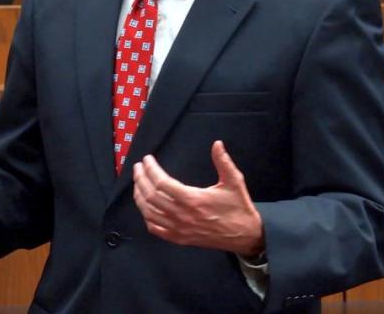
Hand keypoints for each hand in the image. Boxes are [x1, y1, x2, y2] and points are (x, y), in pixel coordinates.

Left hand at [133, 141, 264, 256]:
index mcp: (193, 199)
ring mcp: (179, 229)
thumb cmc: (238, 207)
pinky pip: (156, 229)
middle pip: (150, 196)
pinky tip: (145, 207)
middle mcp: (182, 215)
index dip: (151, 169)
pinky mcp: (180, 239)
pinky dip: (146, 217)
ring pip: (149, 213)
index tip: (147, 159)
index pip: (161, 183)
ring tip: (138, 183)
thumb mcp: (234, 182)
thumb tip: (217, 143)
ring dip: (139, 197)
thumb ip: (223, 162)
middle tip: (137, 168)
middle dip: (140, 179)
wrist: (245, 236)